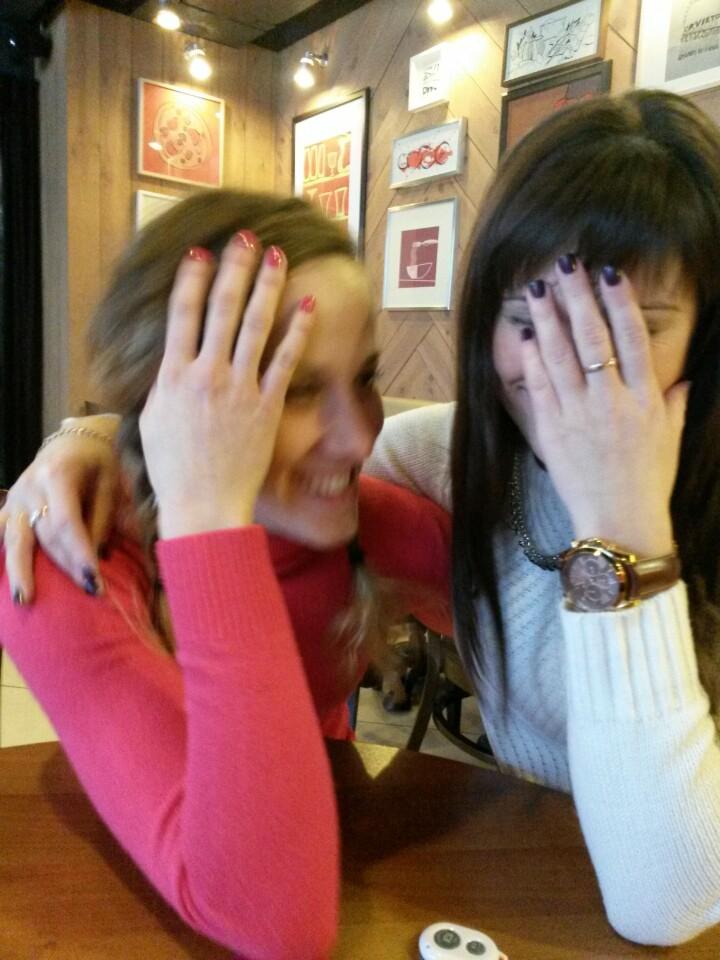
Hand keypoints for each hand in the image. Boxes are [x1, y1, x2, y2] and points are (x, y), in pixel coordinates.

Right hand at [0, 415, 122, 602]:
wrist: (73, 442)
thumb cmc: (98, 461)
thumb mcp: (109, 481)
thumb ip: (102, 518)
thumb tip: (96, 555)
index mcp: (58, 475)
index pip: (67, 522)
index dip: (80, 553)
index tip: (96, 580)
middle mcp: (30, 487)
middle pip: (44, 534)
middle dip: (66, 566)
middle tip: (87, 591)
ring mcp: (15, 497)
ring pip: (15, 538)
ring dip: (20, 570)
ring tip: (24, 600)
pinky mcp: (9, 507)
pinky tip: (0, 578)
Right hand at [140, 237, 313, 538]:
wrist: (203, 505)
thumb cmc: (173, 469)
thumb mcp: (151, 420)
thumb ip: (163, 383)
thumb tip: (171, 358)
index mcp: (172, 375)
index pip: (182, 314)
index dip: (192, 279)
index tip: (201, 253)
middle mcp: (206, 374)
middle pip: (222, 308)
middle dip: (234, 268)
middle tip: (245, 238)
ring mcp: (239, 388)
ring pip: (255, 325)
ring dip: (267, 286)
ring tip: (276, 256)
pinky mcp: (267, 406)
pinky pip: (284, 360)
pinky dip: (297, 331)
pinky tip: (307, 306)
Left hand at [520, 259, 688, 557]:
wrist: (620, 520)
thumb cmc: (649, 480)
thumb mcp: (670, 438)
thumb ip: (674, 402)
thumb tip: (683, 379)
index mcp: (645, 397)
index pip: (633, 338)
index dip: (620, 302)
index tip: (609, 272)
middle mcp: (612, 400)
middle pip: (593, 338)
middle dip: (578, 297)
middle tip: (566, 265)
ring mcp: (580, 414)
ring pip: (561, 357)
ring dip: (549, 319)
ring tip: (538, 289)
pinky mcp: (553, 430)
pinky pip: (540, 387)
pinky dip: (532, 360)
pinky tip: (526, 335)